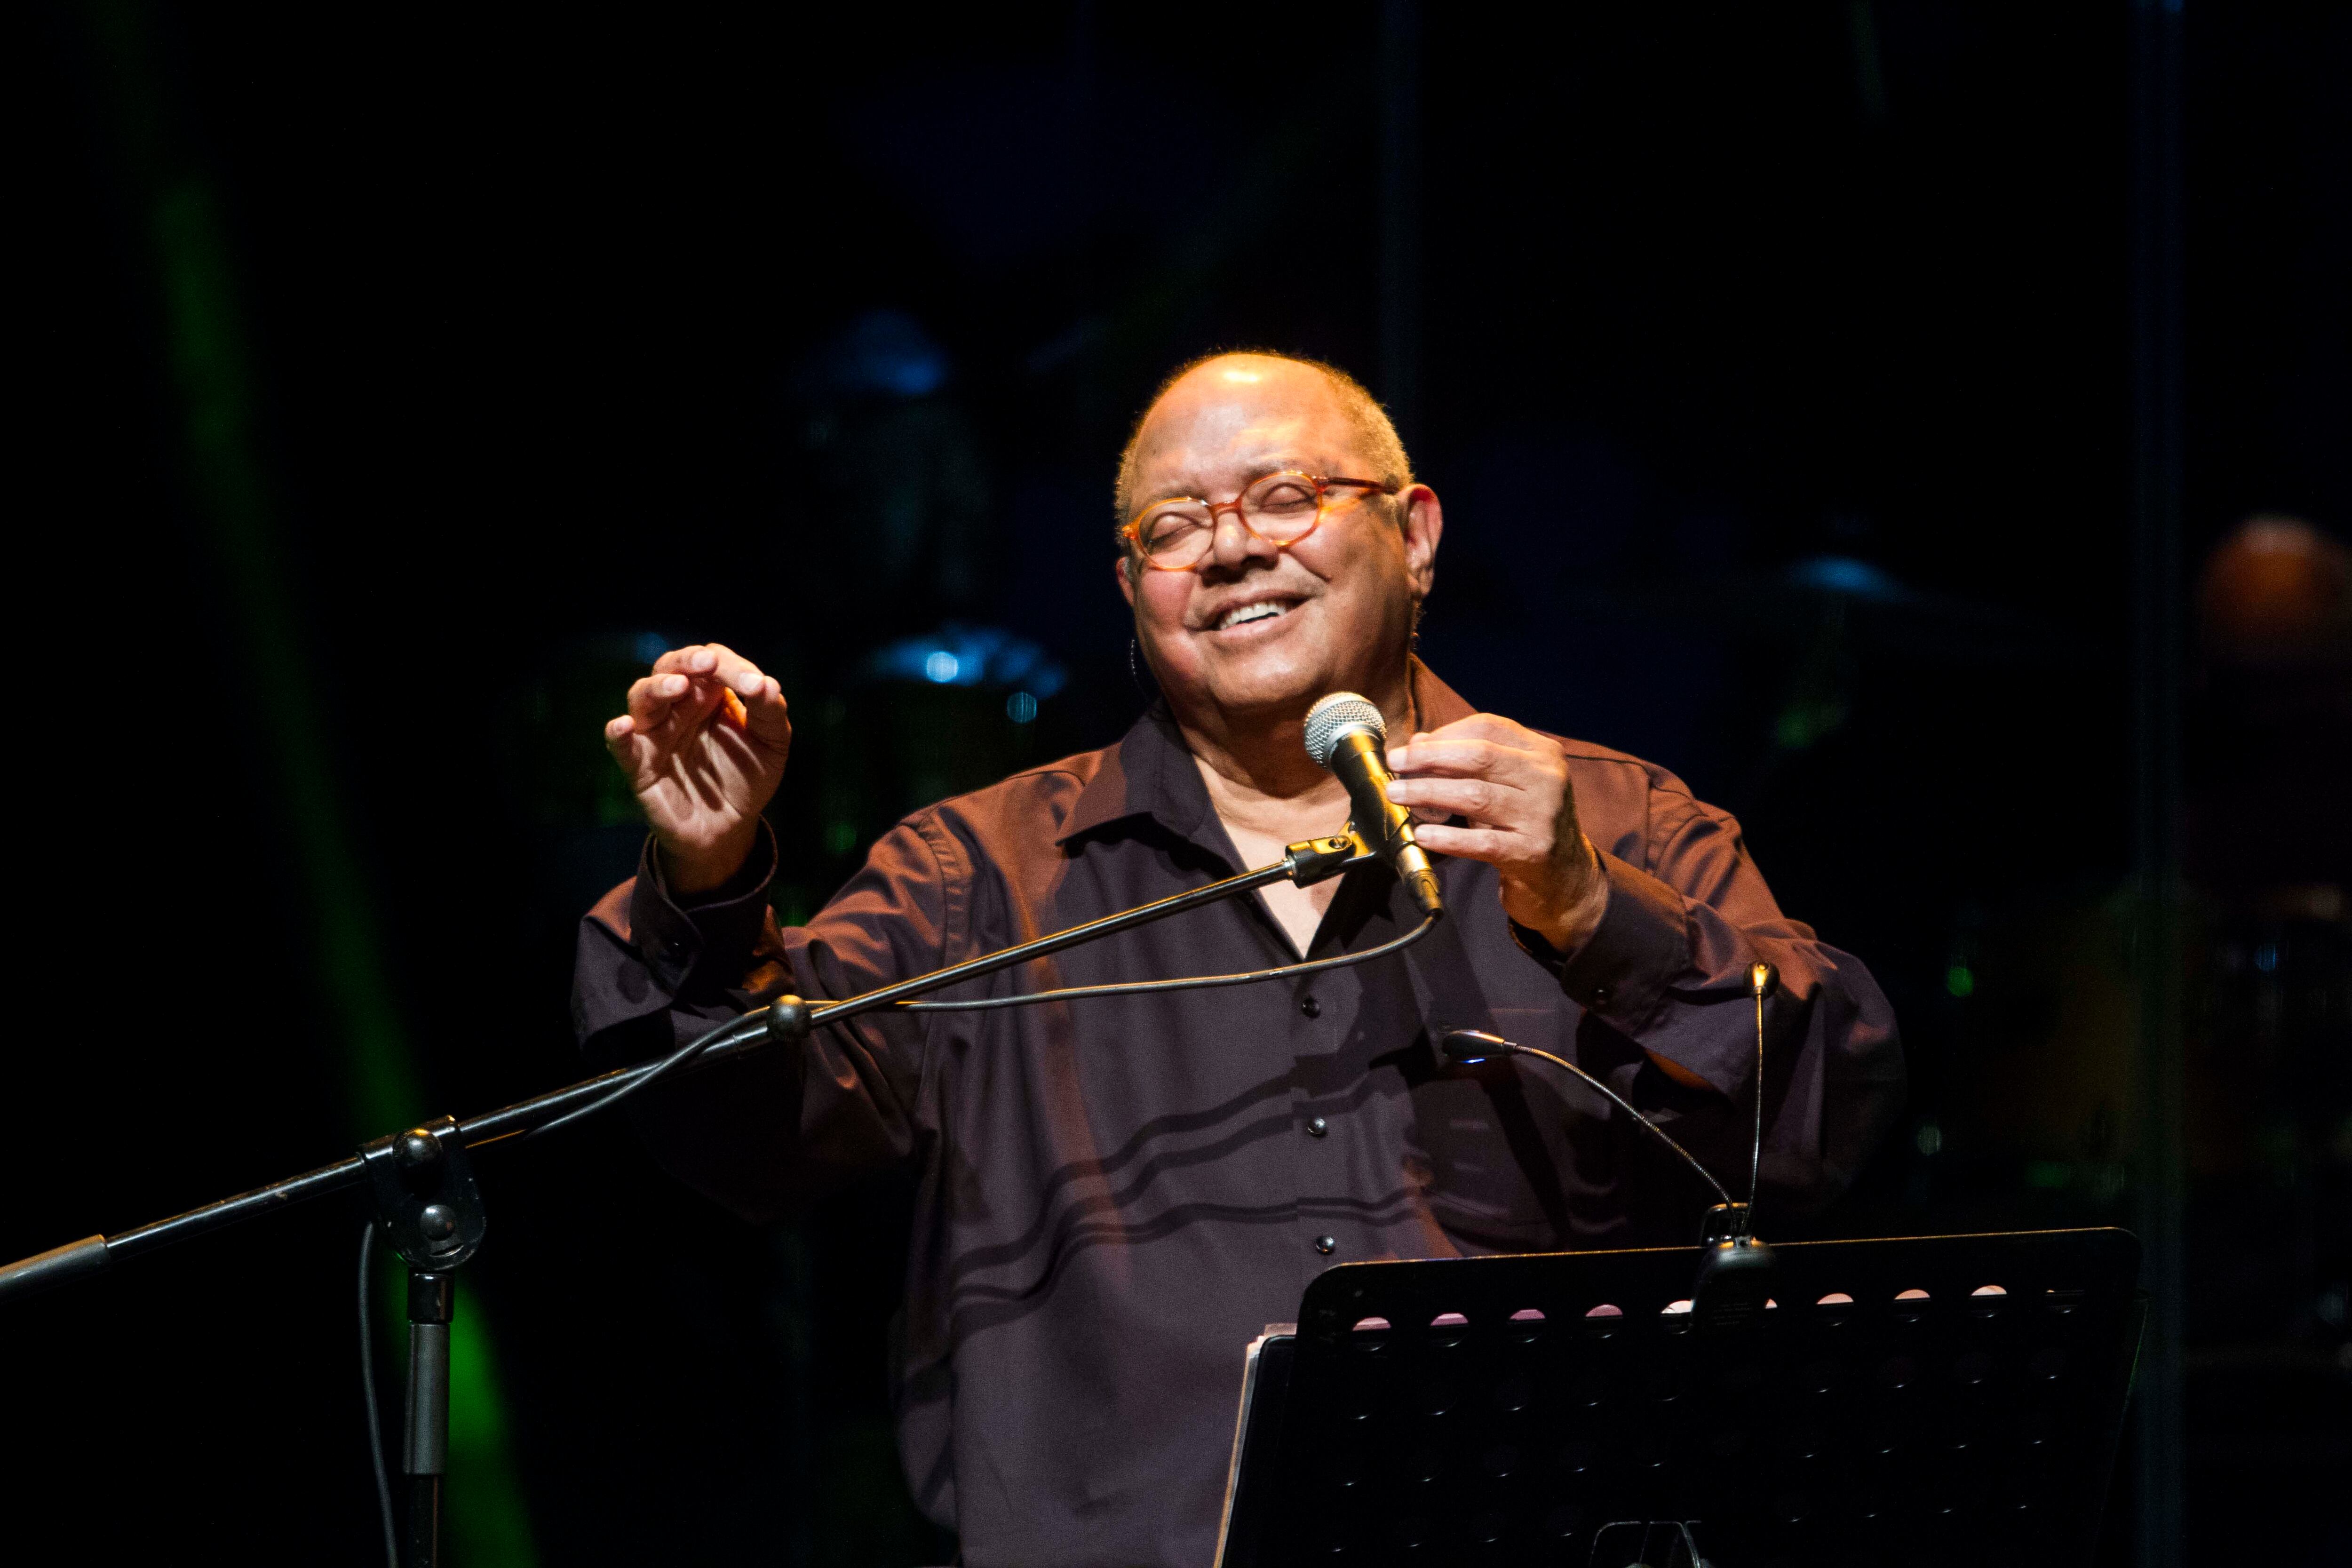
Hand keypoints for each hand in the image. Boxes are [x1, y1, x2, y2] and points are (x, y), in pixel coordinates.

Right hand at [604, 644, 791, 895]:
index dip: (732, 667)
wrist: (730, 828)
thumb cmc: (748, 776)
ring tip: (679, 687)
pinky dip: (617, 733)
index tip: (755, 687)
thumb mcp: (772, 744)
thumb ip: (770, 713)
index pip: (713, 661)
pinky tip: (624, 726)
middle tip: (708, 663)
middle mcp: (679, 706)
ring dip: (658, 688)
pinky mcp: (639, 764)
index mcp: (711, 693)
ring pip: (642, 697)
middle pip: (670, 667)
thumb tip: (769, 684)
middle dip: (687, 661)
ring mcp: (656, 733)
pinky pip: (621, 745)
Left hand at [1384, 714, 1607, 952]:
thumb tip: (1419, 742)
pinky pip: (1481, 842)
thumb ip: (1469, 763)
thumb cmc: (1525, 824)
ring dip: (1429, 793)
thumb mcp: (1506, 786)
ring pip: (1476, 795)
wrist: (1566, 878)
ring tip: (1398, 795)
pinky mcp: (1532, 852)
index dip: (1443, 734)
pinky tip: (1423, 834)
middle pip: (1480, 757)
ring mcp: (1542, 816)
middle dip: (1429, 758)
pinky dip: (1448, 837)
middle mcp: (1547, 779)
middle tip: (1395, 764)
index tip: (1410, 746)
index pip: (1488, 728)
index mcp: (1542, 753)